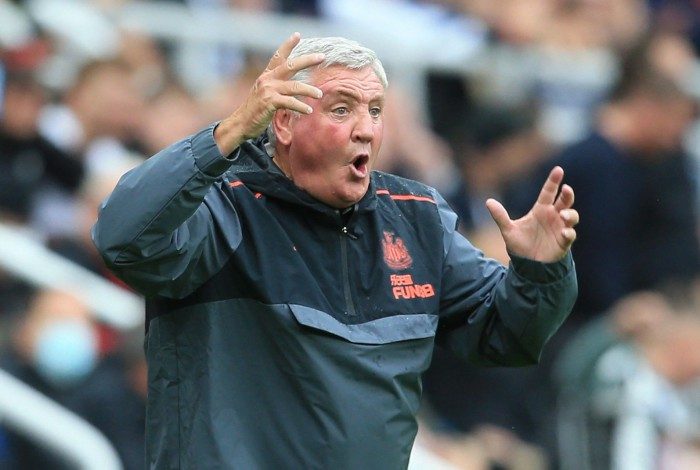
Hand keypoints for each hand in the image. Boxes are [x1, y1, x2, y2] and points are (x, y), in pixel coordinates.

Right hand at [214, 32, 324, 154]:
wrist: (241, 123)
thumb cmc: (255, 109)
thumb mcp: (264, 92)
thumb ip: (276, 85)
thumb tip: (292, 84)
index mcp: (266, 75)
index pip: (278, 56)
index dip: (288, 45)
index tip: (298, 35)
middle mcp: (267, 79)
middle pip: (290, 65)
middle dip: (307, 60)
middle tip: (322, 57)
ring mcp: (268, 90)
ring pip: (294, 86)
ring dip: (309, 90)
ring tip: (320, 94)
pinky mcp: (269, 102)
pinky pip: (290, 102)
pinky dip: (301, 106)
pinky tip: (309, 110)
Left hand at [486, 166, 577, 262]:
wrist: (527, 265)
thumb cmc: (520, 245)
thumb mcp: (508, 230)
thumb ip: (500, 216)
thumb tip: (488, 201)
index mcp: (541, 210)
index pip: (549, 192)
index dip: (553, 181)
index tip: (558, 170)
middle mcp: (553, 216)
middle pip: (565, 201)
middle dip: (568, 194)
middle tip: (566, 189)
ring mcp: (560, 228)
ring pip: (571, 216)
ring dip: (570, 214)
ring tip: (563, 214)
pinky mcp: (564, 242)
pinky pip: (570, 235)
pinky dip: (569, 233)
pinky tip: (564, 233)